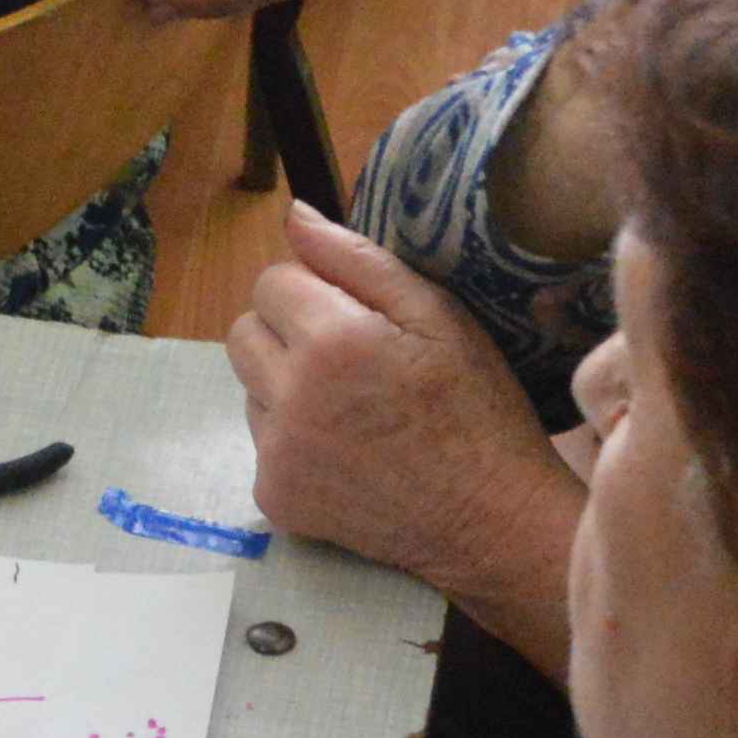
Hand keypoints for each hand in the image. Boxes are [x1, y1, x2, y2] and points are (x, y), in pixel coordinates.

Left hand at [230, 208, 577, 634]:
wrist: (492, 521)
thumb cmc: (475, 408)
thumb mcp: (437, 315)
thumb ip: (356, 258)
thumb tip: (293, 216)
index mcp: (330, 340)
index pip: (270, 281)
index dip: (312, 290)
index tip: (354, 315)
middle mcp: (290, 397)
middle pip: (245, 332)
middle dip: (286, 333)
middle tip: (349, 359)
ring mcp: (277, 454)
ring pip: (250, 386)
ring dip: (285, 385)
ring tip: (352, 406)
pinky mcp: (274, 498)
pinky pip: (263, 442)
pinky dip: (293, 439)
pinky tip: (347, 450)